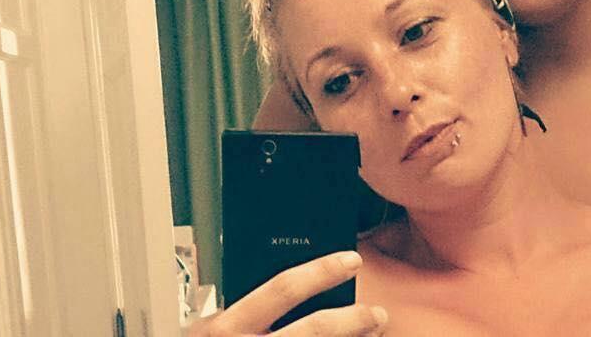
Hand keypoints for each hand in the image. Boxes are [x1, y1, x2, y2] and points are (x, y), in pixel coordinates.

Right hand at [188, 251, 387, 335]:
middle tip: (378, 314)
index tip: (350, 260)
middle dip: (354, 320)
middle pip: (314, 330)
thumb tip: (293, 290)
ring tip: (373, 334)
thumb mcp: (212, 331)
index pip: (283, 288)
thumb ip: (244, 315)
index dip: (322, 272)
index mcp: (226, 328)